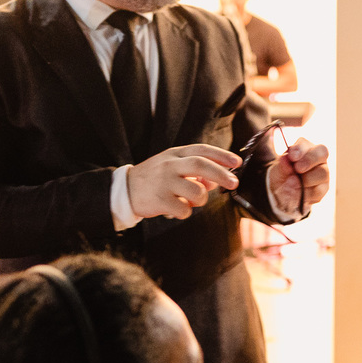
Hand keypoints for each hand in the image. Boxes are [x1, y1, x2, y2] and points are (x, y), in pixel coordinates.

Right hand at [127, 144, 241, 218]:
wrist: (125, 190)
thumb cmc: (154, 178)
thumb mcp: (172, 167)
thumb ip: (194, 171)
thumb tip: (215, 181)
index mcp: (174, 154)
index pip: (202, 150)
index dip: (222, 155)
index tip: (237, 162)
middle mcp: (170, 165)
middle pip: (202, 166)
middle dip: (222, 175)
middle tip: (234, 183)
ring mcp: (164, 182)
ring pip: (197, 192)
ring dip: (200, 200)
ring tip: (189, 201)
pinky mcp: (160, 200)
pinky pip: (184, 210)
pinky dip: (185, 213)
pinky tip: (175, 209)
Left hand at [269, 138, 329, 216]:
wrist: (283, 191)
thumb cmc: (283, 175)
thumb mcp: (278, 170)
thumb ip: (282, 165)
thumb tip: (285, 159)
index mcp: (305, 148)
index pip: (306, 143)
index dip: (299, 149)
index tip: (291, 157)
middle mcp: (318, 158)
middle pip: (322, 152)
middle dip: (309, 160)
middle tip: (298, 169)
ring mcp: (323, 172)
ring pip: (323, 172)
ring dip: (307, 179)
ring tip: (292, 184)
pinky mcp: (323, 188)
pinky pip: (319, 190)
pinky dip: (307, 193)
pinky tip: (298, 194)